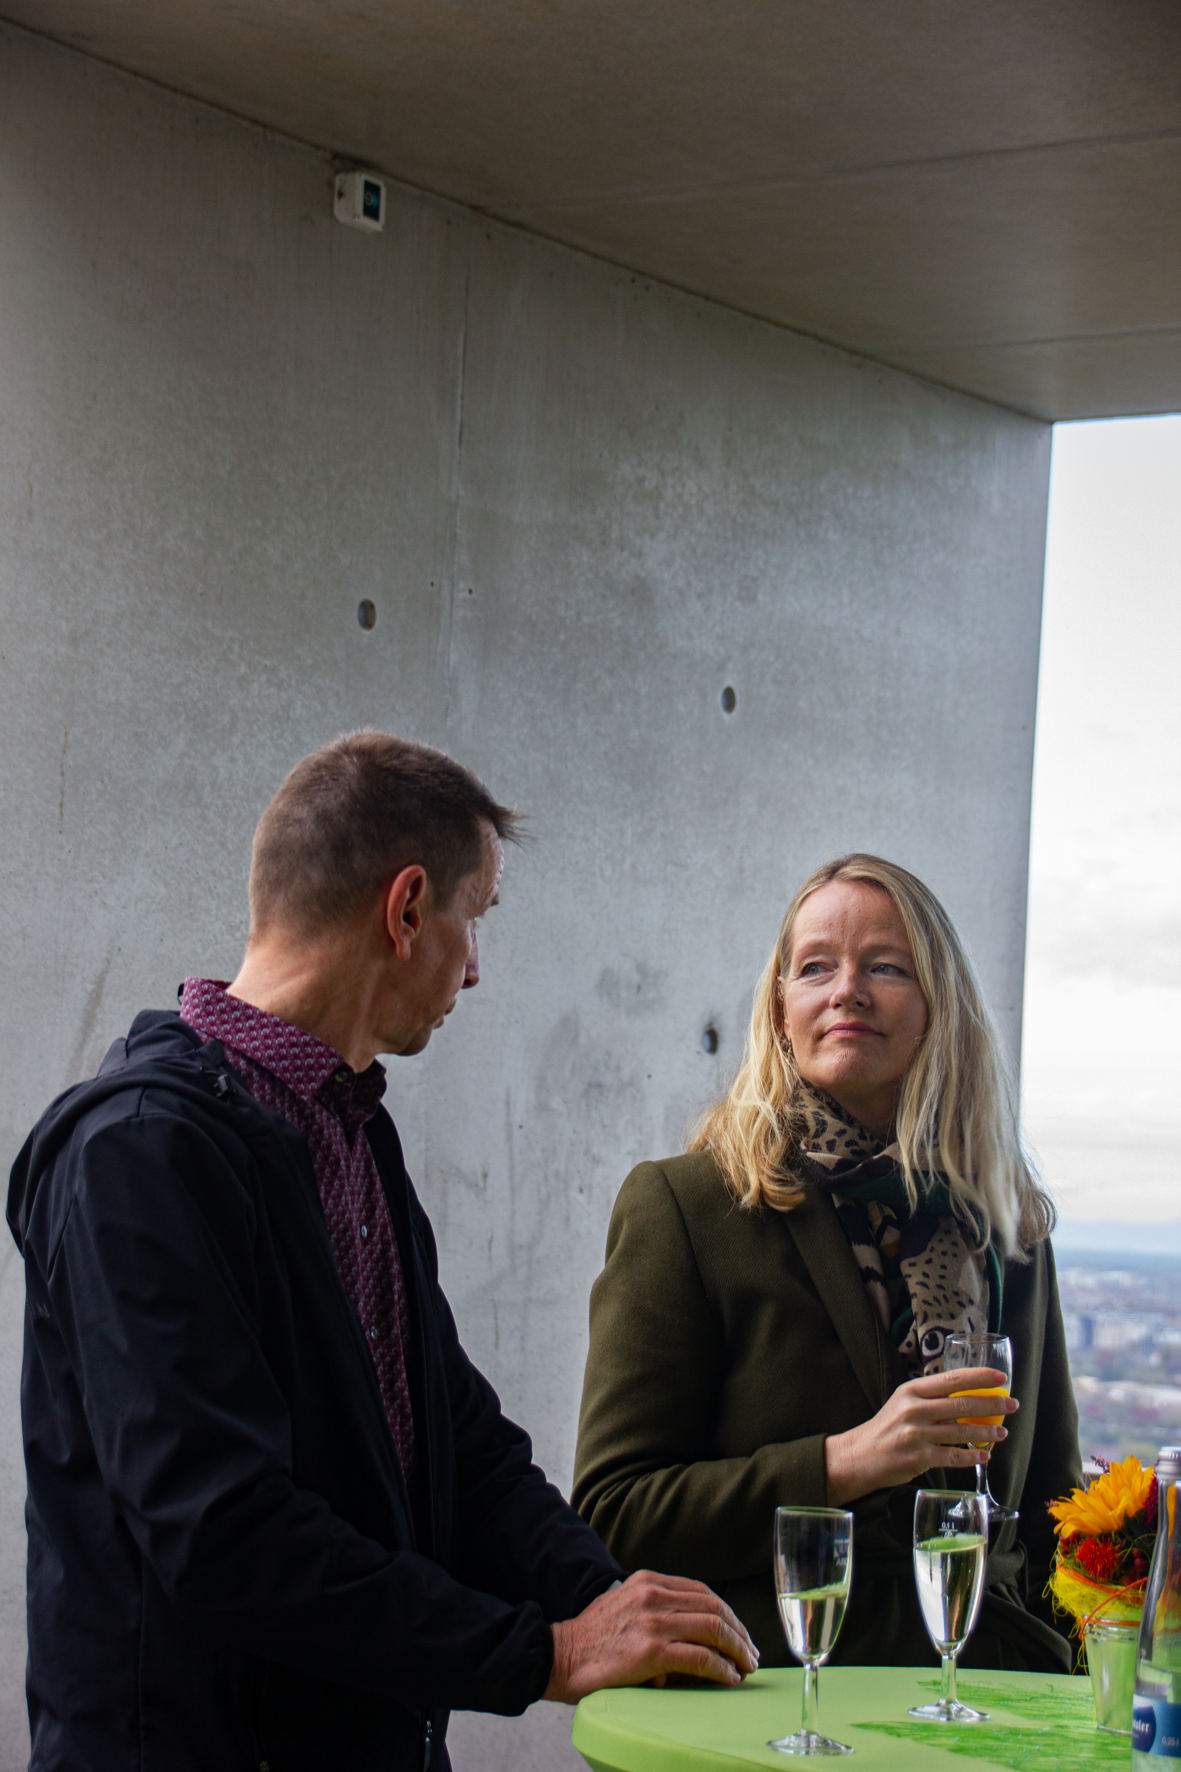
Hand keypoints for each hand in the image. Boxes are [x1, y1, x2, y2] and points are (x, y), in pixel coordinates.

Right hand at [544, 1570, 759, 1703]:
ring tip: (746, 1666)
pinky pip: (700, 1657)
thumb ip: (655, 1611)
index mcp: (648, 1581)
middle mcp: (653, 1595)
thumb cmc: (592, 1638)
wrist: (559, 1655)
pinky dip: (721, 1668)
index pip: (701, 1591)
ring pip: (713, 1628)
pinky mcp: (651, 1652)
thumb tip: (686, 1638)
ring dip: (737, 1650)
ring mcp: (653, 1622)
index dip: (727, 1612)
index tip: (739, 1632)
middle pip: (713, 1607)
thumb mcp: (624, 1605)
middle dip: (739, 1631)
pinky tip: (728, 1677)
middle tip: (751, 1652)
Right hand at [824, 1366, 1017, 1504]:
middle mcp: (914, 1410)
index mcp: (912, 1391)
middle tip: (1011, 1405)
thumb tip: (968, 1394)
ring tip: (1002, 1432)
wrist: (862, 1455)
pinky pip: (954, 1456)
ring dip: (987, 1432)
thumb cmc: (888, 1426)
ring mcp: (917, 1435)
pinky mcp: (920, 1458)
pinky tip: (984, 1455)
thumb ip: (931, 1397)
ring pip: (961, 1431)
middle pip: (961, 1404)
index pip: (952, 1379)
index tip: (1001, 1377)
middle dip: (992, 1404)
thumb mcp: (904, 1402)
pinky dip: (972, 1456)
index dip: (980, 1377)